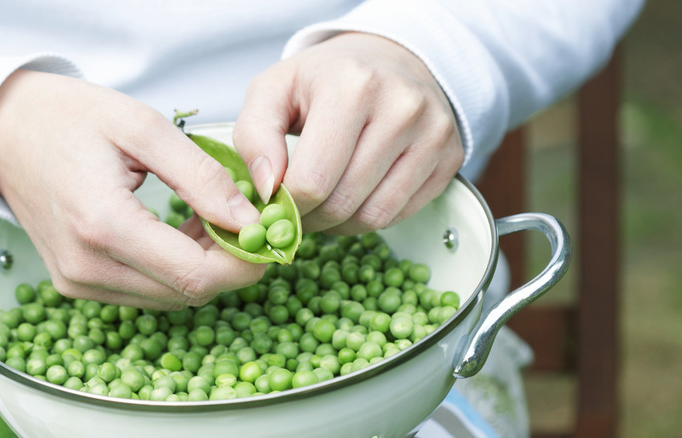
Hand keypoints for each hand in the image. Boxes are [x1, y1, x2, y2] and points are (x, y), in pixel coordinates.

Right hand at [0, 70, 261, 309]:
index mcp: (103, 225)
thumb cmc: (70, 118)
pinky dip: (175, 269)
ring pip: (170, 297)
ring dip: (203, 266)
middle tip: (246, 221)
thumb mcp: (143, 128)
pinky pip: (146, 291)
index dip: (242, 263)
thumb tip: (247, 218)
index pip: (194, 275)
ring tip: (211, 217)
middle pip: (186, 293)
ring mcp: (78, 281)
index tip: (266, 236)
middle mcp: (87, 266)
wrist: (4, 132)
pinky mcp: (77, 283)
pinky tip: (183, 230)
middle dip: (229, 264)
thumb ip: (200, 176)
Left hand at [234, 32, 463, 234]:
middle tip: (298, 211)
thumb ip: (254, 137)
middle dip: (311, 219)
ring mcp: (433, 133)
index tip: (277, 203)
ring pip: (374, 216)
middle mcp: (401, 107)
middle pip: (343, 202)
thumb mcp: (273, 90)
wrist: (390, 58)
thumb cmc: (326, 78)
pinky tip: (356, 197)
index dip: (287, 206)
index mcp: (352, 85)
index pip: (312, 180)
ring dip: (340, 224)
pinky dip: (371, 218)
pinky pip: (401, 214)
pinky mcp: (450, 156)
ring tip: (324, 205)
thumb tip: (268, 188)